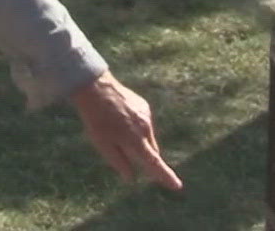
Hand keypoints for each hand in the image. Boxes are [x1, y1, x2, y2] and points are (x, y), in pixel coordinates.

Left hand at [70, 72, 182, 190]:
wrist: (97, 89)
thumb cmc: (97, 120)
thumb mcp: (103, 145)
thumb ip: (119, 162)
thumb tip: (130, 178)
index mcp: (136, 141)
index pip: (154, 163)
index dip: (166, 176)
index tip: (177, 186)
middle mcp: (145, 129)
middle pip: (152, 151)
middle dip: (147, 158)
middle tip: (130, 156)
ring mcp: (146, 116)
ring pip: (148, 137)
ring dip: (140, 141)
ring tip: (117, 130)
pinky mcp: (144, 106)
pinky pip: (145, 123)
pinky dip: (138, 127)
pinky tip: (121, 119)